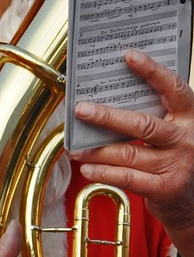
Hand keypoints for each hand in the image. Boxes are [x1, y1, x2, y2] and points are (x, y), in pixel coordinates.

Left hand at [71, 49, 193, 253]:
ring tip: (75, 148)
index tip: (129, 56)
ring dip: (96, 150)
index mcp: (190, 118)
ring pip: (129, 152)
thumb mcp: (171, 132)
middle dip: (107, 116)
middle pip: (143, 123)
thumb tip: (103, 96)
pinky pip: (128, 177)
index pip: (174, 89)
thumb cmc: (174, 158)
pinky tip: (87, 168)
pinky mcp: (165, 187)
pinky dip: (103, 172)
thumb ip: (150, 114)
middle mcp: (186, 139)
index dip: (153, 71)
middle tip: (80, 109)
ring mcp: (177, 164)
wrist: (193, 201)